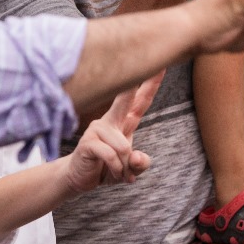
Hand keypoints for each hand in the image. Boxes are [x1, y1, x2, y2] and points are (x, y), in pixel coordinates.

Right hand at [65, 71, 162, 192]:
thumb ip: (140, 164)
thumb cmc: (106, 167)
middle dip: (135, 84)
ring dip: (125, 168)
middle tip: (150, 64)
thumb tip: (136, 157)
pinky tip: (112, 173)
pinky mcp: (88, 141)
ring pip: (124, 147)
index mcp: (123, 122)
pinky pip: (111, 155)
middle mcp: (110, 121)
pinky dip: (116, 169)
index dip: (151, 84)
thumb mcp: (130, 169)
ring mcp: (98, 129)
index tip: (162, 66)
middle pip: (125, 100)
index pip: (140, 101)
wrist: (80, 179)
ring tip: (119, 174)